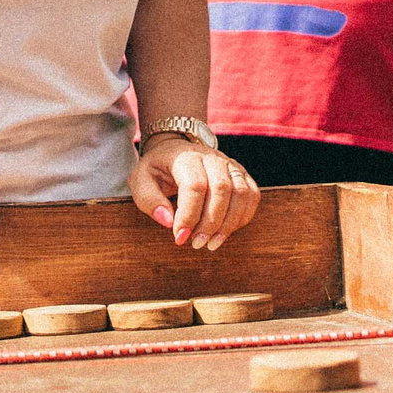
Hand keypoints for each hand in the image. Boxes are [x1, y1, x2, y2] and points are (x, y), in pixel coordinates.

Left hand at [128, 134, 258, 250]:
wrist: (174, 149)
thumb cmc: (157, 169)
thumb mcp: (140, 180)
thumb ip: (149, 200)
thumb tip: (167, 221)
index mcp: (185, 157)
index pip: (194, 186)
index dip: (189, 215)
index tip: (179, 237)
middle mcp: (212, 157)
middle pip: (222, 189)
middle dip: (210, 223)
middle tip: (197, 243)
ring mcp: (230, 164)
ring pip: (241, 193)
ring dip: (229, 223)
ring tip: (212, 243)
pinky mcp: (241, 174)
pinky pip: (252, 195)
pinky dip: (242, 217)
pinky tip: (225, 231)